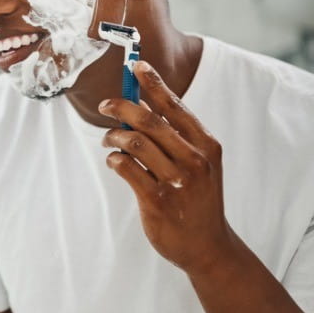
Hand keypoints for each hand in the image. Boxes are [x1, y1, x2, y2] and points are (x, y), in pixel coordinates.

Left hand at [98, 60, 235, 275]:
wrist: (208, 246)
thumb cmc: (198, 198)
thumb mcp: (199, 163)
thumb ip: (176, 137)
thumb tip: (140, 107)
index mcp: (206, 145)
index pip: (176, 106)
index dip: (154, 83)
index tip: (136, 66)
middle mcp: (194, 160)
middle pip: (150, 121)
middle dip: (122, 107)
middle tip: (105, 105)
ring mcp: (177, 181)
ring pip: (134, 143)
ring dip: (114, 136)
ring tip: (109, 140)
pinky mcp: (158, 201)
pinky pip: (126, 169)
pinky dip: (114, 160)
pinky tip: (115, 162)